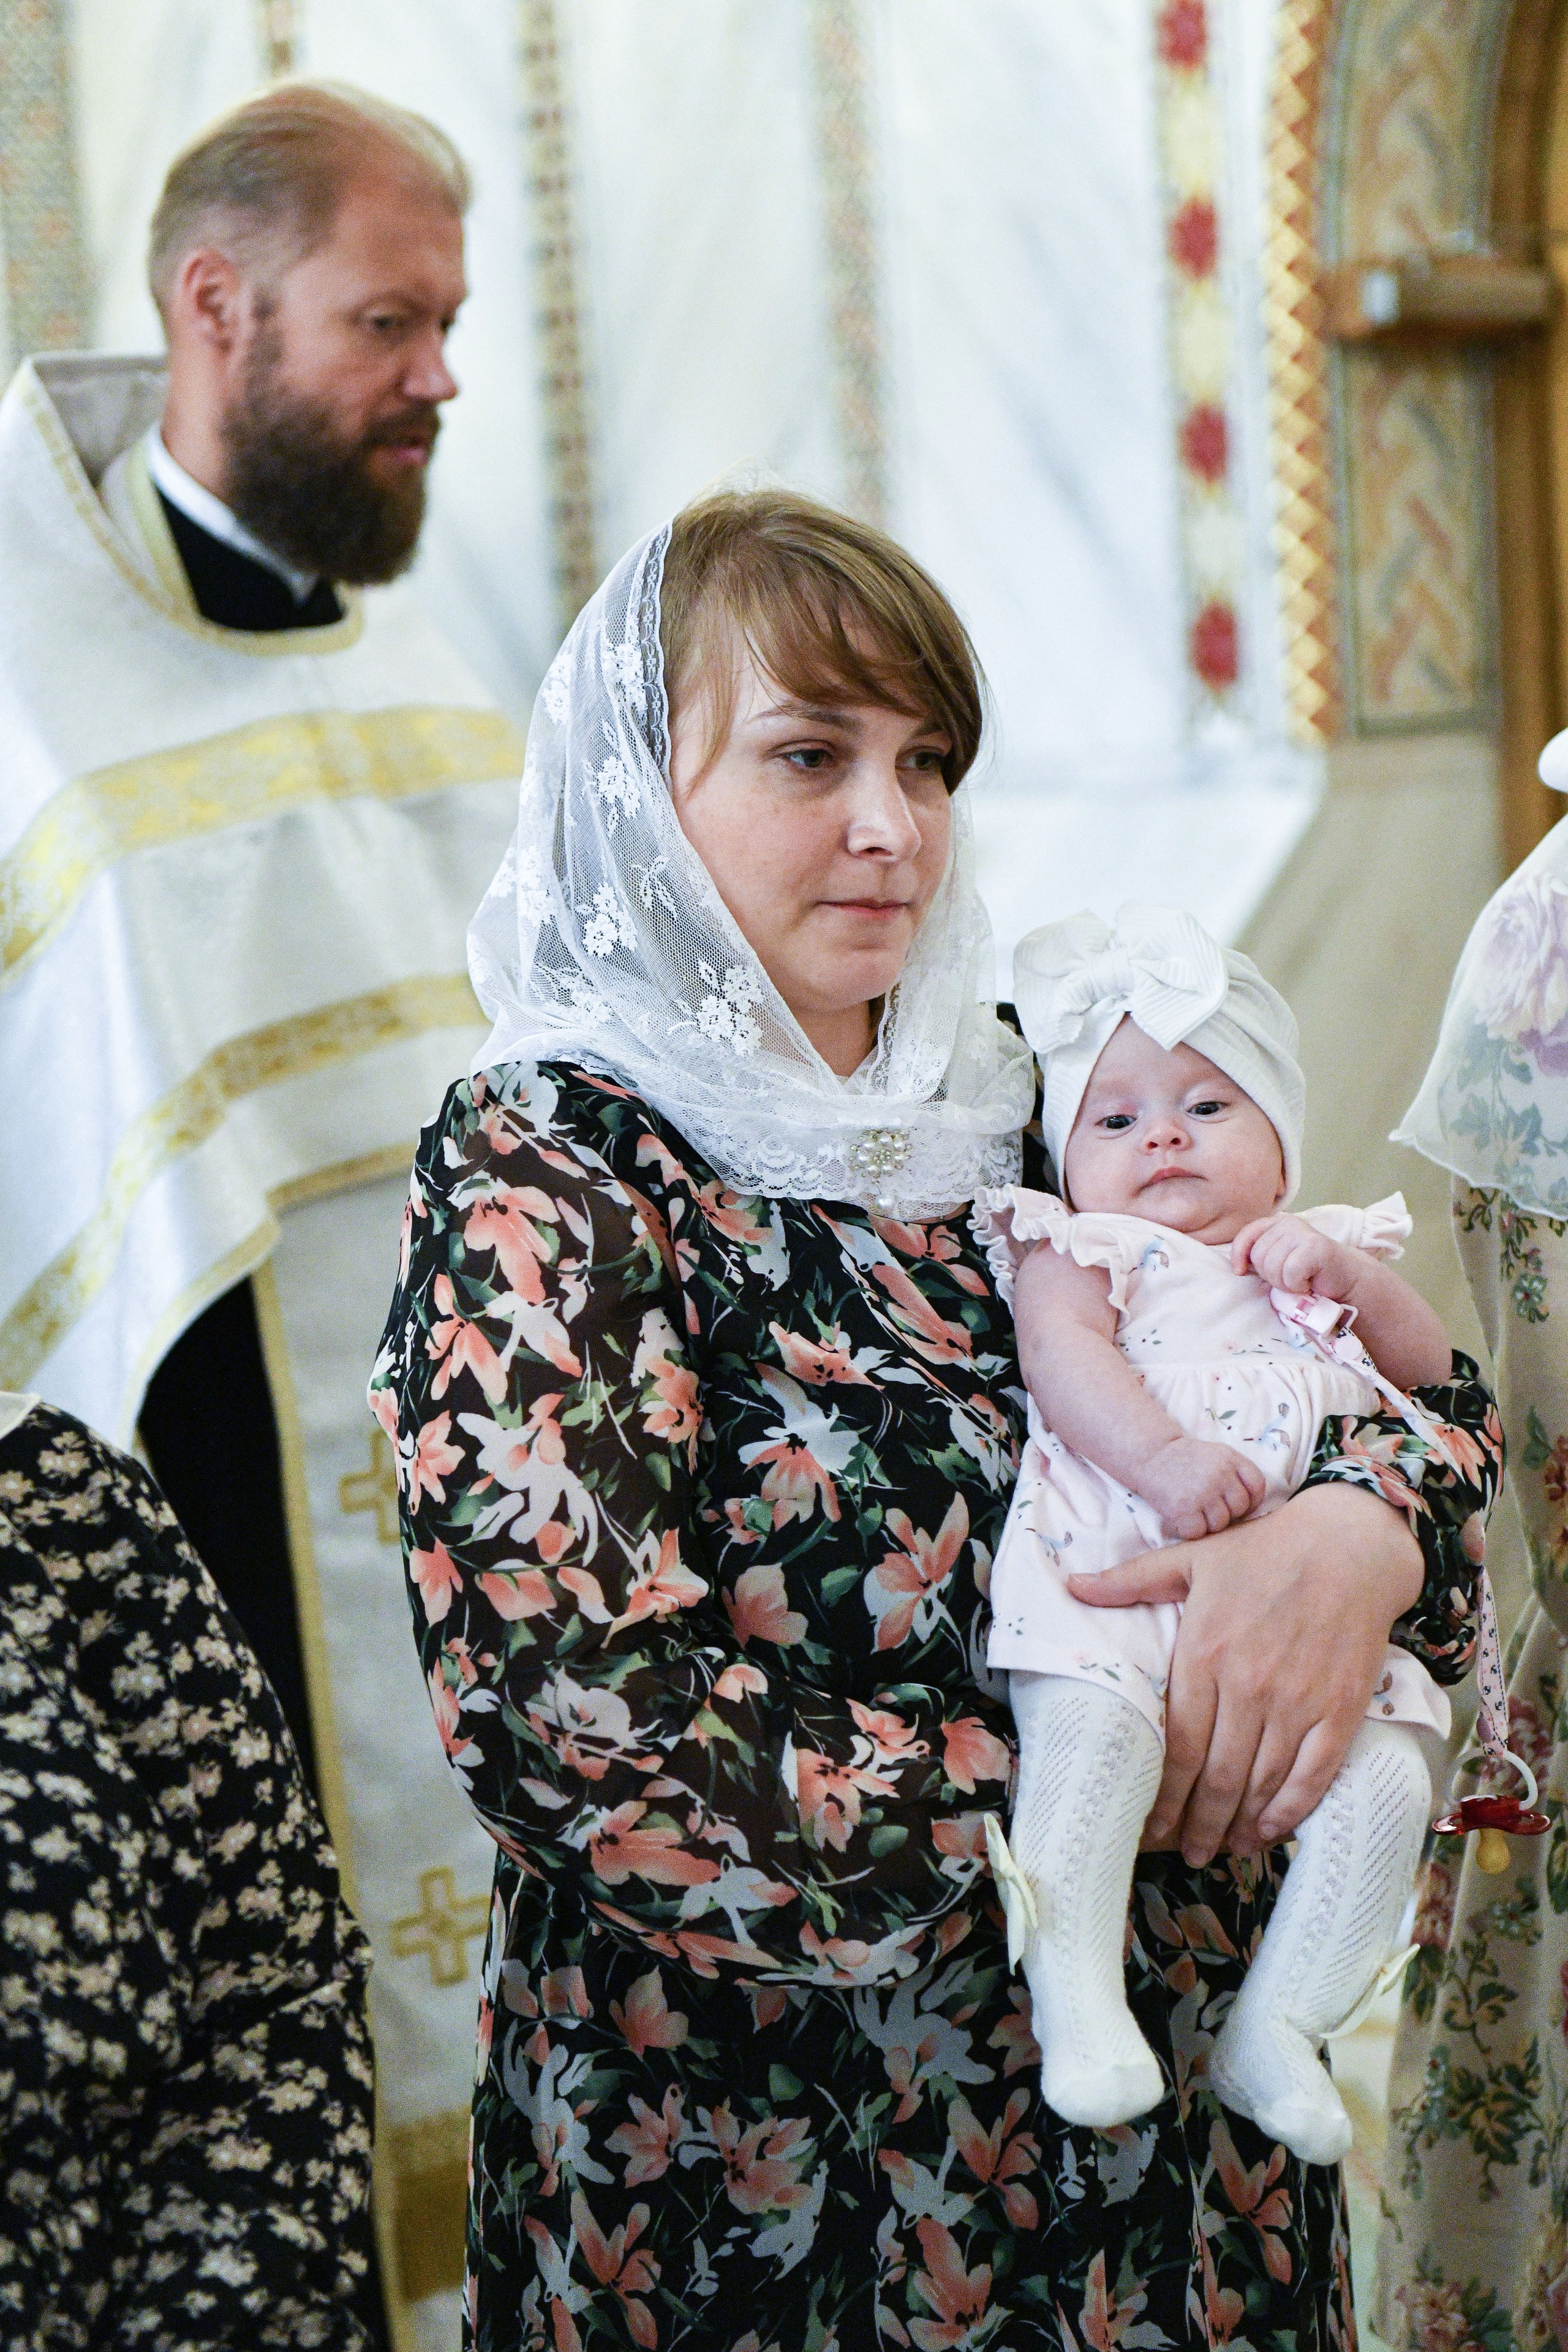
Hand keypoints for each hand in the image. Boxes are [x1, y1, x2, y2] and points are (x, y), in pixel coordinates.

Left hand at [1066, 1484, 1423, 1862]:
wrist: (1349, 1546)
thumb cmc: (1264, 1550)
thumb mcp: (1190, 1557)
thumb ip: (1130, 1580)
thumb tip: (1072, 1585)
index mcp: (1204, 1653)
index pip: (1179, 1746)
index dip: (1164, 1795)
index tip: (1151, 1826)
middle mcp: (1248, 1686)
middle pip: (1218, 1777)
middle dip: (1198, 1824)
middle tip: (1185, 1852)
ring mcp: (1297, 1702)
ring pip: (1261, 1784)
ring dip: (1237, 1826)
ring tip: (1219, 1849)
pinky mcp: (1340, 1711)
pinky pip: (1312, 1777)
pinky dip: (1288, 1812)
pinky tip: (1268, 1832)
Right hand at [1133, 1435, 1264, 1537]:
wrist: (1150, 1456)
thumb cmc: (1185, 1460)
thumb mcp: (1216, 1454)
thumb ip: (1236, 1472)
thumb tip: (1251, 1506)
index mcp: (1230, 1458)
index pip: (1257, 1486)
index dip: (1252, 1500)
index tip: (1238, 1504)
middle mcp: (1220, 1474)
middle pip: (1239, 1508)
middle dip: (1226, 1512)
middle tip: (1208, 1505)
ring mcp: (1202, 1492)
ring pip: (1220, 1524)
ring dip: (1208, 1523)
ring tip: (1193, 1509)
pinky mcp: (1184, 1509)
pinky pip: (1199, 1532)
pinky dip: (1190, 1529)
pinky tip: (1182, 1516)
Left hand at [1231, 1214, 1357, 1299]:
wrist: (1345, 1279)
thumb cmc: (1309, 1273)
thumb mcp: (1280, 1260)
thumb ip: (1262, 1255)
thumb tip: (1237, 1266)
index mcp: (1276, 1224)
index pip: (1247, 1234)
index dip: (1238, 1254)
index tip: (1240, 1272)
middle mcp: (1288, 1223)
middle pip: (1258, 1256)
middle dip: (1270, 1275)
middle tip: (1289, 1279)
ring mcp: (1302, 1233)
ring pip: (1273, 1266)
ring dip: (1285, 1283)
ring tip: (1300, 1281)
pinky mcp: (1315, 1246)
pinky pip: (1290, 1273)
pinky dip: (1297, 1285)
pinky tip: (1309, 1282)